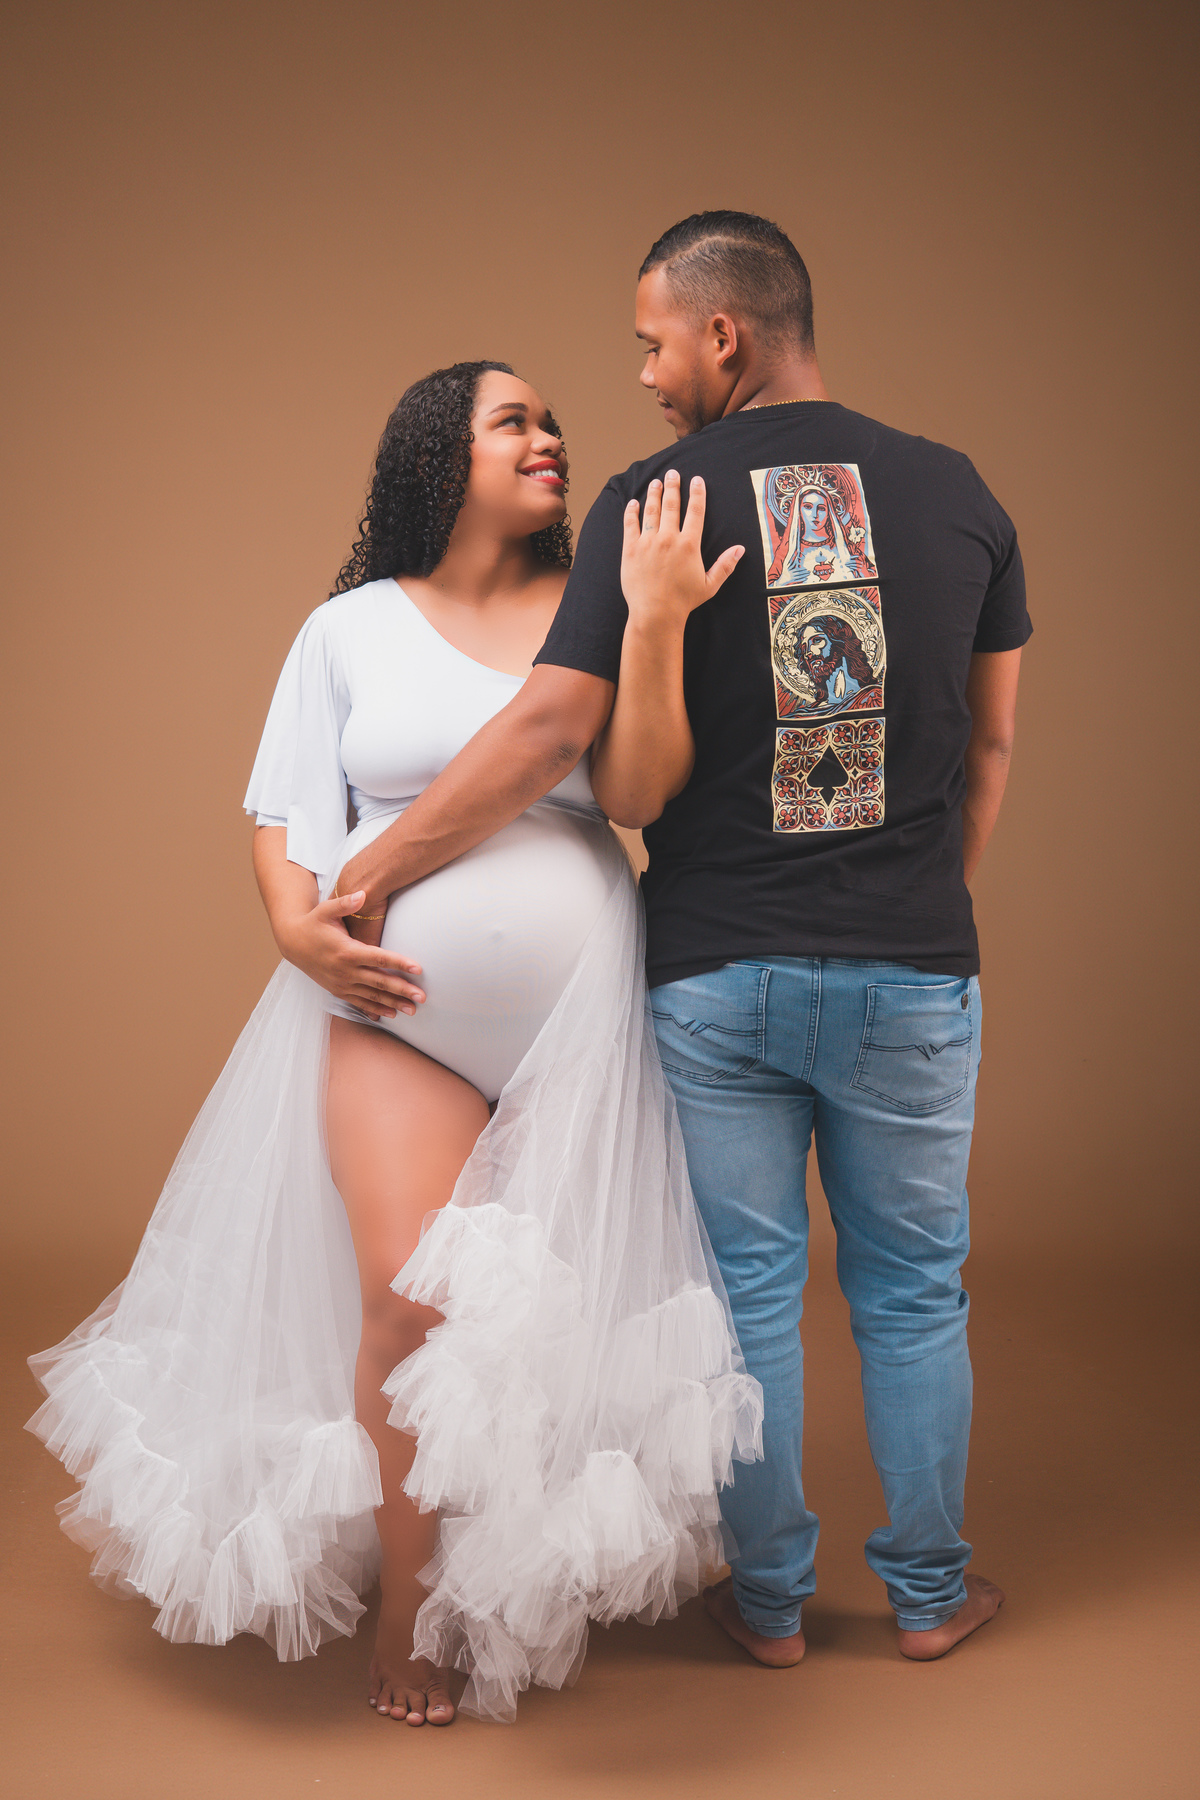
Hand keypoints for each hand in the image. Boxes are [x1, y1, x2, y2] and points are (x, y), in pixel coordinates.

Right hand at [276, 887, 423, 1022]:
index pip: (379, 958)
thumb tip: (362, 894)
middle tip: (422, 997)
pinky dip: (376, 1009)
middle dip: (402, 990)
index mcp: (346, 951)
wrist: (292, 943)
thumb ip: (345, 903)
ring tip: (413, 1010)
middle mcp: (345, 970)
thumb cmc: (313, 924)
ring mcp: (341, 983)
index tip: (418, 969)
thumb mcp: (325, 910)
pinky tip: (391, 1014)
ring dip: (393, 1004)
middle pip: (379, 982)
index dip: (399, 963)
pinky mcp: (338, 990)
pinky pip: (360, 1002)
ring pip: (372, 996)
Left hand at [621, 470, 743, 630]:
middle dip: (673, 486)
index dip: (697, 493)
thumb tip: (741, 549)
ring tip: (655, 482)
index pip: (695, 511)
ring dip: (654, 494)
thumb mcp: (710, 584)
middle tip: (672, 473)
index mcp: (689, 544)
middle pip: (671, 505)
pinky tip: (633, 503)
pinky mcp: (631, 550)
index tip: (697, 480)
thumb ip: (725, 565)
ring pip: (651, 511)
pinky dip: (632, 512)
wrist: (655, 613)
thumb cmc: (684, 601)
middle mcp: (668, 538)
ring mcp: (648, 542)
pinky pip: (630, 525)